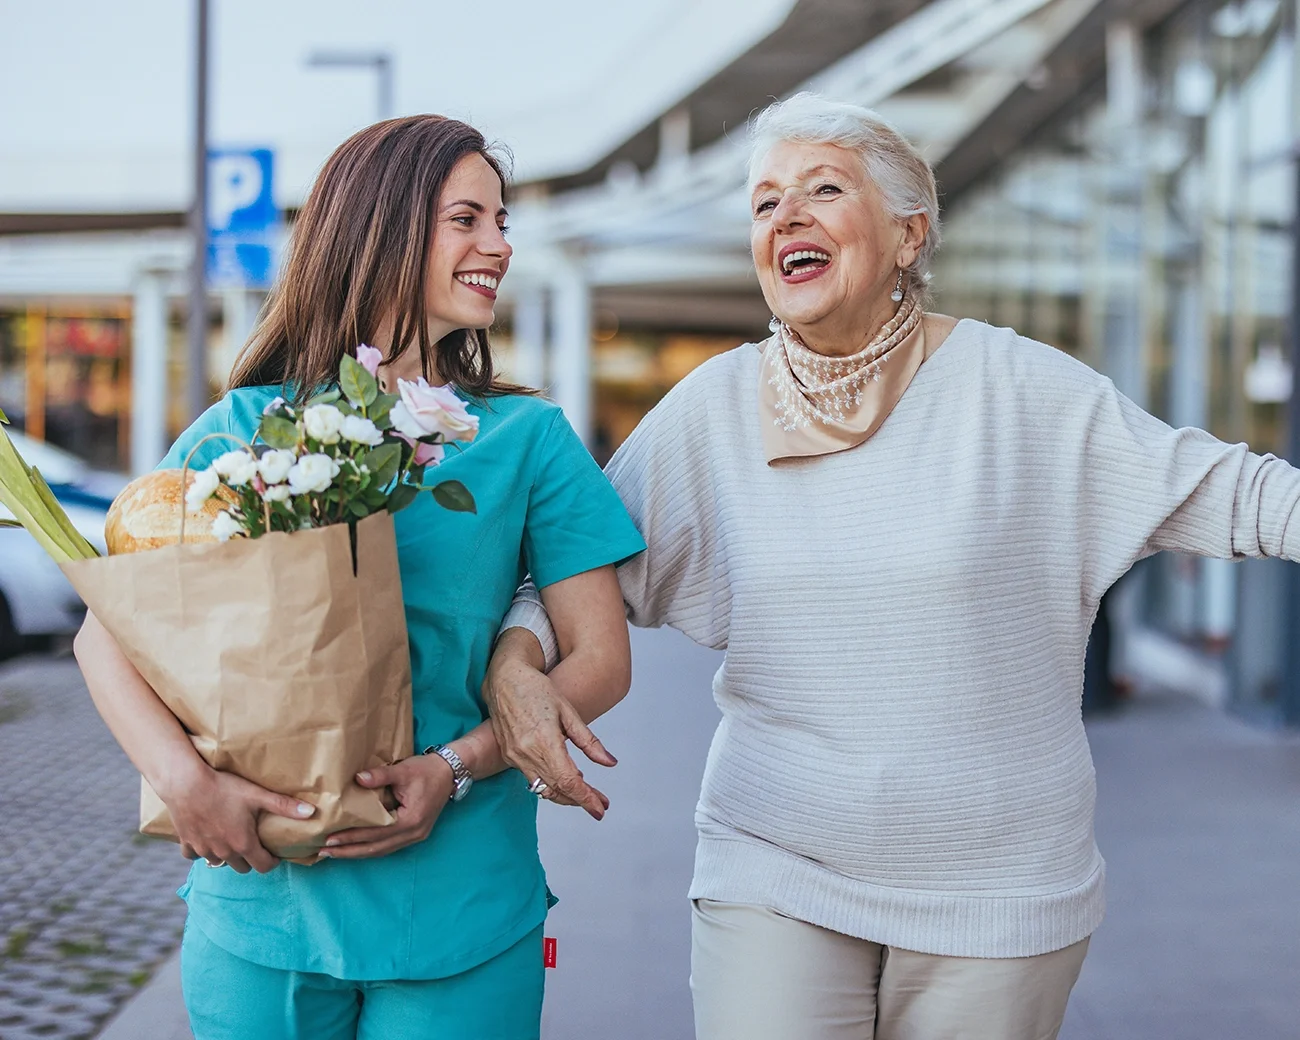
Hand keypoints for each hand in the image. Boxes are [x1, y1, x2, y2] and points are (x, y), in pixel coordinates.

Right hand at [167, 762, 315, 874]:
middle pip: (242, 867)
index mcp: (243, 844)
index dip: (272, 862)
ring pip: (219, 862)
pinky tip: (206, 838)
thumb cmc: (224, 788)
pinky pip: (195, 855)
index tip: (275, 853)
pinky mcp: (186, 843)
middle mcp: (223, 852)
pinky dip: (202, 850)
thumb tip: (312, 812)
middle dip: (251, 859)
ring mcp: (203, 850)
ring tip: (232, 839)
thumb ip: (284, 806)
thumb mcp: (258, 795)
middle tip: (255, 843)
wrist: (186, 784)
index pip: (263, 867)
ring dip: (227, 855)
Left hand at [319, 755, 452, 859]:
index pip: (375, 833)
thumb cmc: (427, 770)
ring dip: (358, 853)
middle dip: (349, 851)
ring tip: (336, 853)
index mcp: (410, 820)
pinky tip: (356, 847)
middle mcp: (413, 833)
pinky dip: (370, 848)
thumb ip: (380, 776)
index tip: (330, 839)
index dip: (351, 837)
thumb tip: (357, 779)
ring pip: (382, 851)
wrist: (450, 772)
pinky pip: (388, 846)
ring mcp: (415, 836)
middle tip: (325, 852)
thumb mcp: (403, 770)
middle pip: (376, 848)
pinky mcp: (415, 833)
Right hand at [482, 652, 613, 820]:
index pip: (568, 781)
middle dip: (580, 801)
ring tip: (587, 796)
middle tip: (600, 805)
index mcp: (544, 741)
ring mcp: (515, 757)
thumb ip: (589, 741)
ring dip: (565, 797)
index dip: (586, 798)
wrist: (504, 679)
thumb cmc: (537, 689)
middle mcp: (526, 753)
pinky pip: (532, 779)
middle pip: (557, 790)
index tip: (600, 808)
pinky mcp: (509, 756)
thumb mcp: (568, 712)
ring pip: (543, 789)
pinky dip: (549, 784)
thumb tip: (609, 762)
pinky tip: (564, 780)